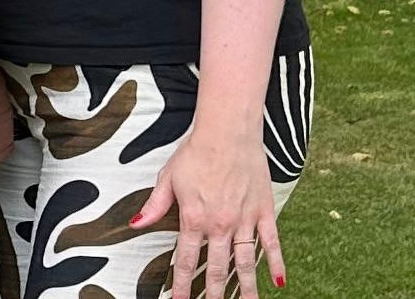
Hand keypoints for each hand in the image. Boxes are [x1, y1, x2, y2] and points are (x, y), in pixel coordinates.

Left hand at [142, 129, 284, 298]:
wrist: (227, 131)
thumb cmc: (196, 152)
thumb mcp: (168, 178)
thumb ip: (154, 206)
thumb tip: (136, 224)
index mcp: (194, 218)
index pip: (185, 260)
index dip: (181, 284)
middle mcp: (220, 225)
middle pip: (217, 269)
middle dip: (213, 294)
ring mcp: (245, 220)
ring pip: (246, 263)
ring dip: (246, 288)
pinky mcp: (264, 211)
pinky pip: (272, 243)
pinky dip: (277, 263)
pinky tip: (279, 282)